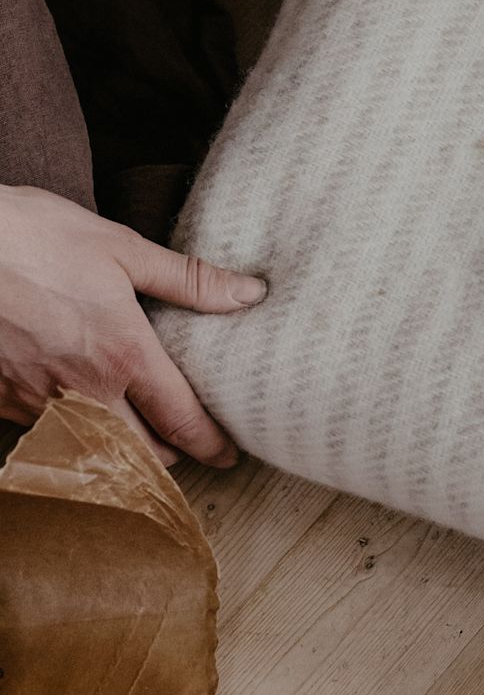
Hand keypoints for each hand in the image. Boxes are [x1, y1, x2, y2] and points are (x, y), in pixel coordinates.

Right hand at [0, 183, 265, 466]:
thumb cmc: (36, 239)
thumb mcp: (120, 247)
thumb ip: (187, 279)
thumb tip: (249, 293)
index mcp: (123, 354)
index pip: (181, 419)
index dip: (211, 444)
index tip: (230, 455)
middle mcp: (84, 392)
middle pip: (141, 453)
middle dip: (170, 454)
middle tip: (190, 443)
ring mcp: (39, 404)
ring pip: (95, 452)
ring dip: (124, 453)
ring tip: (143, 437)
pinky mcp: (4, 402)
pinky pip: (51, 436)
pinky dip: (76, 436)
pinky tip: (83, 414)